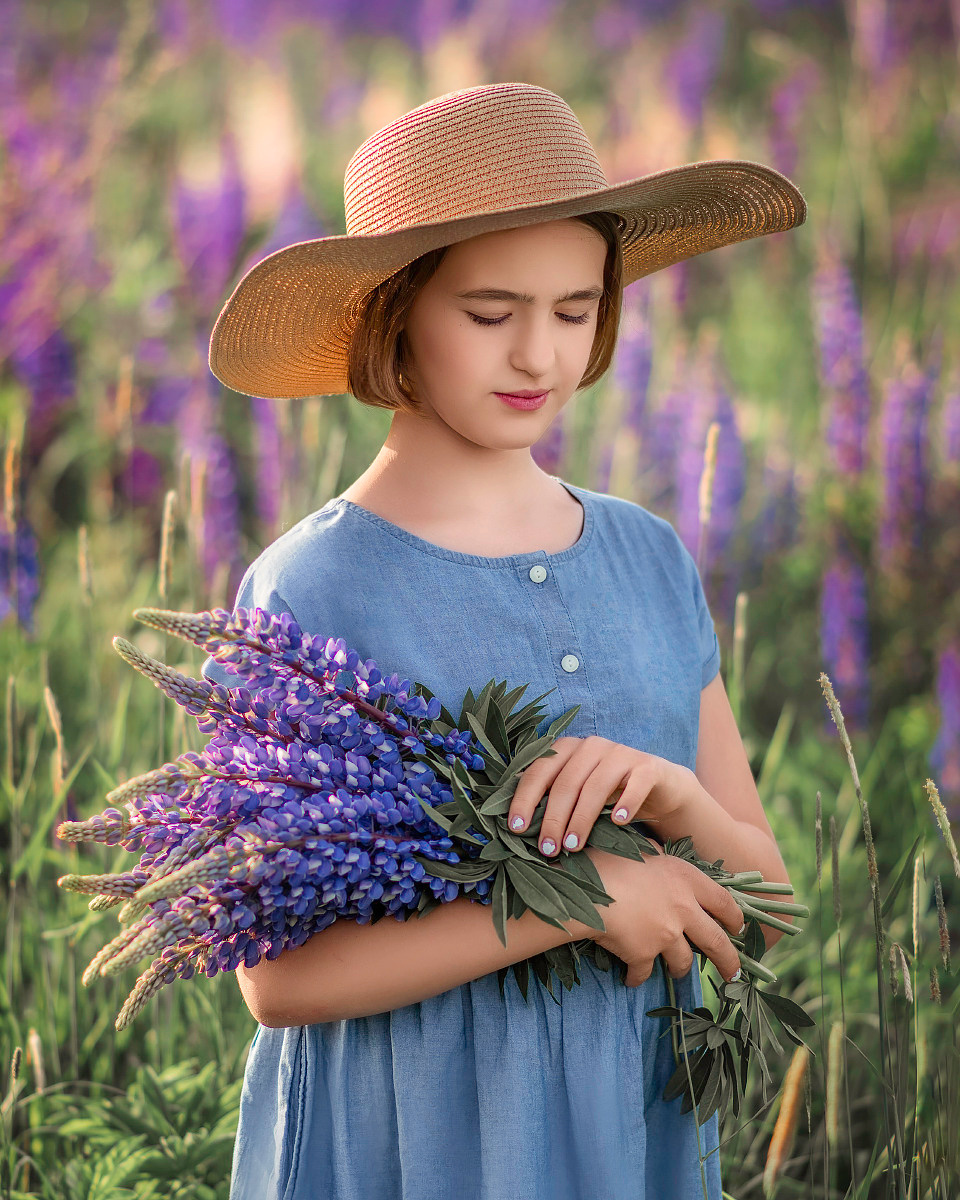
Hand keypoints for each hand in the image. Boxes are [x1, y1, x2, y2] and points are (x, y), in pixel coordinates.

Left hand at [506, 736, 688, 857]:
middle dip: (553, 818)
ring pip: (596, 786)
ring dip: (581, 819)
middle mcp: (592, 746)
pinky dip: (625, 803)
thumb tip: (516, 830)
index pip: (539, 771)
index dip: (525, 799)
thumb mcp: (577, 795)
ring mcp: (621, 754)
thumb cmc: (608, 795)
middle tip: (547, 849)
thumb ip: (551, 802)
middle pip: (566, 782)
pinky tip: (618, 822)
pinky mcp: (647, 767)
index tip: (516, 828)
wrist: (658, 788)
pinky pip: (635, 785)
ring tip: (573, 847)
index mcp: (567, 749)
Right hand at [584, 844, 745, 986]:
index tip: (739, 929)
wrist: (584, 887)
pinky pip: (644, 973)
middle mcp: (683, 909)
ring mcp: (666, 934)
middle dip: (728, 961)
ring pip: (682, 963)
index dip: (735, 918)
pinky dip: (638, 977)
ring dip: (679, 970)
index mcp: (686, 878)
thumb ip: (656, 856)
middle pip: (716, 941)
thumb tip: (657, 853)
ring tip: (675, 974)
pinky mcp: (644, 954)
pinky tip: (630, 978)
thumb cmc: (607, 860)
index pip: (724, 902)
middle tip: (733, 974)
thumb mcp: (640, 849)